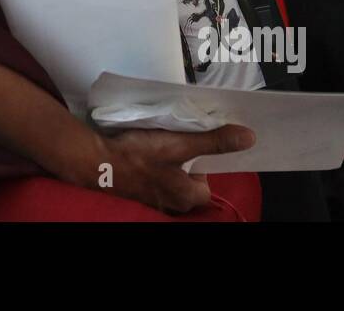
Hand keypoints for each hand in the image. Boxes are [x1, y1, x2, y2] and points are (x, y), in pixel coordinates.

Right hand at [98, 125, 255, 213]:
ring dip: (167, 165)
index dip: (203, 166)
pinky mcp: (134, 191)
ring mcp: (150, 199)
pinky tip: (141, 152)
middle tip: (175, 143)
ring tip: (158, 145)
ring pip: (169, 182)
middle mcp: (170, 203)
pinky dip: (150, 168)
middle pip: (188, 184)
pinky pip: (151, 180)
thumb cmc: (138, 155)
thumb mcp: (179, 144)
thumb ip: (213, 142)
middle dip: (185, 165)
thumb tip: (249, 139)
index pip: (206, 186)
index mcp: (185, 196)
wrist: (94, 161)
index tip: (193, 148)